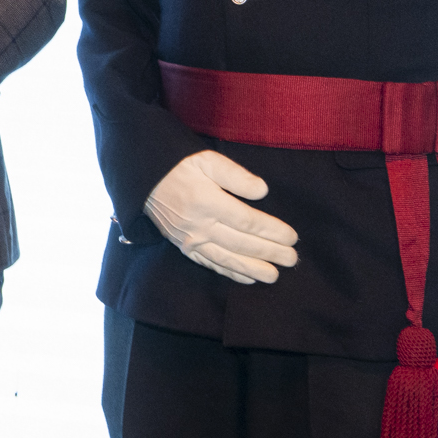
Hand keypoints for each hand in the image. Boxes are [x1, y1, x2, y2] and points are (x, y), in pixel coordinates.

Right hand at [143, 150, 300, 284]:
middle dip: (269, 253)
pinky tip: (247, 278)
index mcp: (207, 202)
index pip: (247, 221)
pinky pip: (209, 263)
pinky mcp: (183, 247)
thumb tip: (262, 191)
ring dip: (252, 269)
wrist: (145, 180)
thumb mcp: (207, 160)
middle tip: (291, 259)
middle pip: (241, 243)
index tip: (292, 237)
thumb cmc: (180, 167)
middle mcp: (199, 225)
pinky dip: (229, 272)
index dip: (271, 231)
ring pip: (226, 258)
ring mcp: (190, 240)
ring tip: (274, 276)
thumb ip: (236, 175)